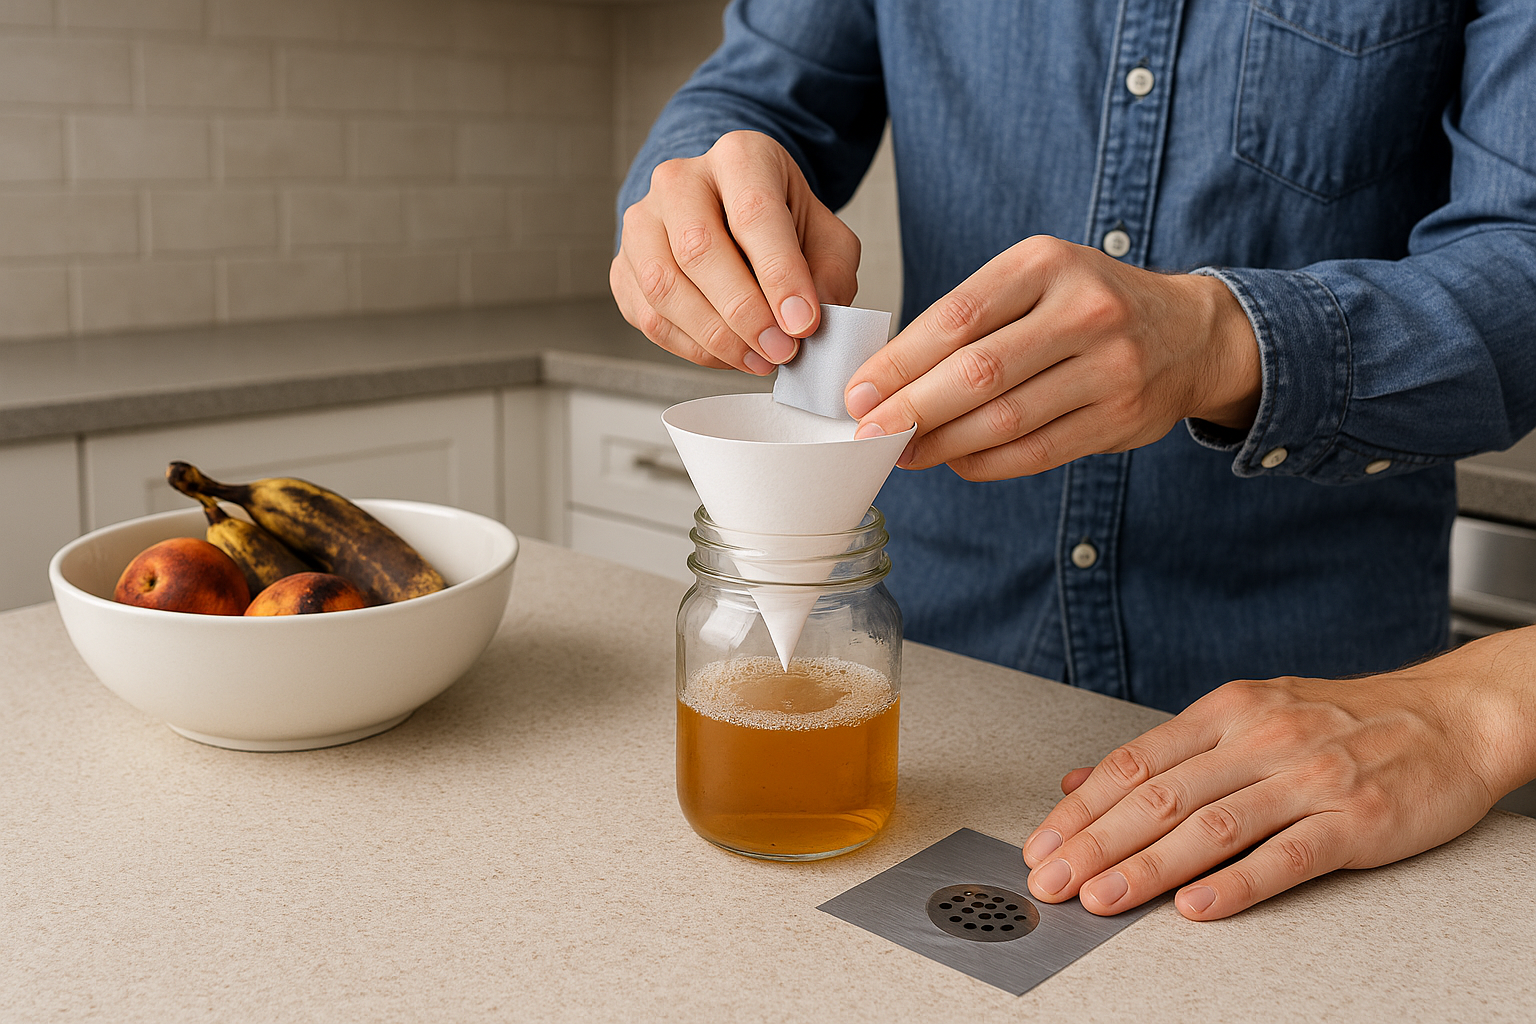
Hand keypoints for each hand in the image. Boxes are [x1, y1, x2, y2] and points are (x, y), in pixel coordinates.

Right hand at [611, 130, 861, 374]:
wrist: (730, 214)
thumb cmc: (781, 224)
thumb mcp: (824, 235)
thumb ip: (828, 275)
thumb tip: (810, 324)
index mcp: (738, 158)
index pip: (753, 213)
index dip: (779, 274)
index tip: (803, 322)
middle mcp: (679, 180)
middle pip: (699, 249)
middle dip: (744, 312)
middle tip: (780, 349)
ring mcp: (642, 222)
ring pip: (664, 287)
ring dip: (715, 337)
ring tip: (758, 359)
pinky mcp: (623, 266)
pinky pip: (650, 317)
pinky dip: (692, 348)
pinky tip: (729, 355)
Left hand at [844, 235, 1259, 478]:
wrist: (1190, 334)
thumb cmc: (1088, 305)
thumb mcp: (1035, 279)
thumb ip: (970, 318)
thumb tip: (887, 378)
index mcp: (1046, 263)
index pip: (957, 316)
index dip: (900, 361)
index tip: (858, 392)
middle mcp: (1083, 311)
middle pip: (977, 373)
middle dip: (911, 409)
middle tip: (868, 432)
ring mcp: (1108, 367)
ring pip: (1004, 419)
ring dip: (942, 443)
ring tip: (903, 451)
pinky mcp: (1118, 418)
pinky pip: (1035, 451)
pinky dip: (984, 463)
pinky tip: (953, 460)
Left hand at [1020, 629, 1535, 920]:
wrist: (1453, 715)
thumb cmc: (1346, 719)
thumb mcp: (1248, 714)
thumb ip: (1168, 751)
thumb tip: (1084, 778)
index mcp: (1226, 712)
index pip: (1132, 763)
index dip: (1078, 808)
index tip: (1040, 844)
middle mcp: (1259, 739)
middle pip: (1158, 796)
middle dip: (1093, 844)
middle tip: (1050, 880)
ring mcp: (1307, 778)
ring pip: (1210, 826)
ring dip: (1147, 867)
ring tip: (1102, 897)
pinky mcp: (1354, 819)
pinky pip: (1286, 855)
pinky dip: (1237, 882)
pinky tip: (1198, 904)